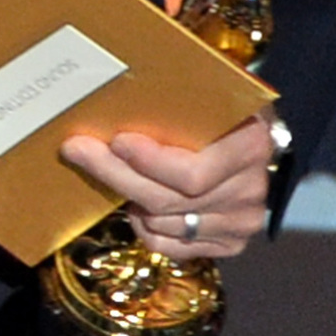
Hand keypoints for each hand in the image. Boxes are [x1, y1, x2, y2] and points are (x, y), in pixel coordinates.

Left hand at [58, 113, 274, 261]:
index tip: (114, 140)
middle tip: (78, 151)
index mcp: (249, 147)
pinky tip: (136, 203)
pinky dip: (144, 227)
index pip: (191, 173)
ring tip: (112, 171)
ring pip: (163, 223)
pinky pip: (170, 246)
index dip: (148, 161)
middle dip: (116, 174)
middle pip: (168, 200)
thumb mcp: (215, 92)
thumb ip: (180, 99)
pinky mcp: (229, 244)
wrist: (257, 141)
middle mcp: (249, 192)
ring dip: (129, 199)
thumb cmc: (226, 109)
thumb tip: (116, 89)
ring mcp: (240, 223)